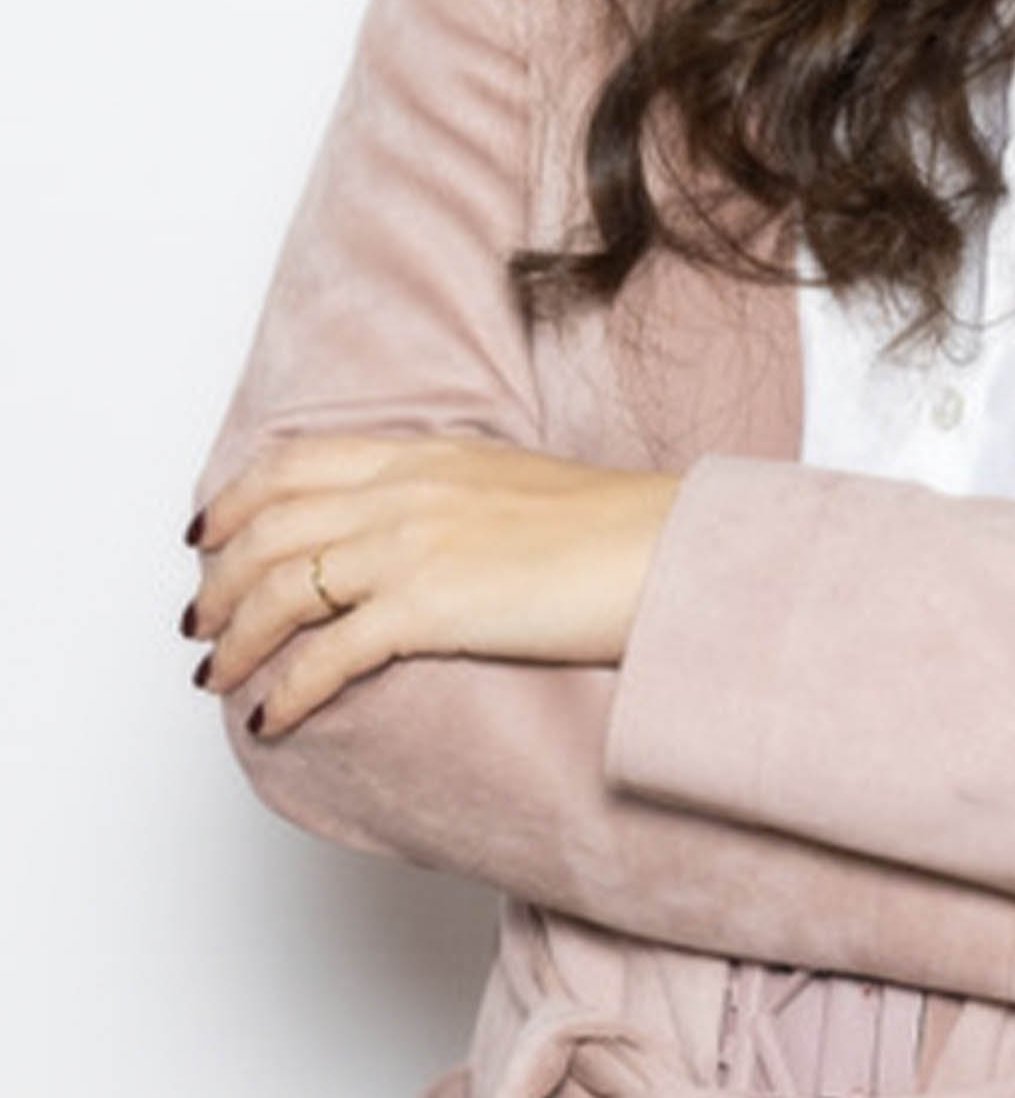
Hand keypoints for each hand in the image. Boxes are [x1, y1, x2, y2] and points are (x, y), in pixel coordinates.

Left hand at [184, 436, 680, 737]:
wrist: (658, 551)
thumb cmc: (606, 528)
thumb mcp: (509, 482)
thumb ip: (447, 492)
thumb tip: (405, 530)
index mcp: (426, 453)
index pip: (295, 461)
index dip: (235, 499)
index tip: (208, 534)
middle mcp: (406, 489)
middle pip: (272, 526)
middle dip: (221, 579)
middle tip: (202, 623)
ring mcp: (414, 544)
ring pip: (284, 586)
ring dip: (238, 637)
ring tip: (219, 674)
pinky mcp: (430, 606)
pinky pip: (328, 653)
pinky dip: (288, 687)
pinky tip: (275, 715)